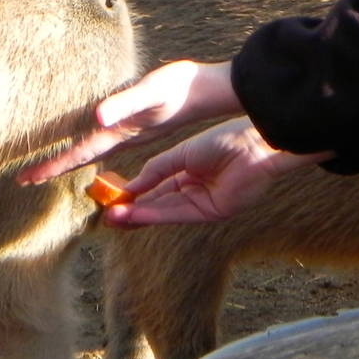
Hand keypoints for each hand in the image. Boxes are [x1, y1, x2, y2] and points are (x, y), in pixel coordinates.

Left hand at [18, 59, 240, 184]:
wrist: (210, 92)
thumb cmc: (181, 88)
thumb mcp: (152, 92)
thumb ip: (124, 104)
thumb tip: (98, 116)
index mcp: (119, 134)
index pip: (77, 154)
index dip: (51, 166)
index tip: (25, 179)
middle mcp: (122, 138)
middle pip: (80, 158)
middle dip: (54, 168)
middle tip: (26, 178)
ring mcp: (130, 133)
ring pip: (92, 152)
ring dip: (70, 159)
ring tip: (50, 165)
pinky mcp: (138, 125)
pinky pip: (105, 142)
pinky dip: (89, 146)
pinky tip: (89, 139)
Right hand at [100, 117, 328, 226]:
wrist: (250, 144)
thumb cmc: (222, 141)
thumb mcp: (181, 153)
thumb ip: (157, 169)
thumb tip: (133, 185)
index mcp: (188, 175)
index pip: (156, 190)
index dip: (135, 196)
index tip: (113, 199)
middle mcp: (194, 192)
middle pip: (158, 205)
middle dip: (133, 212)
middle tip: (107, 216)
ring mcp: (203, 203)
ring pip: (165, 212)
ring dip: (139, 216)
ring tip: (114, 218)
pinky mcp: (211, 212)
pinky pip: (178, 214)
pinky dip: (156, 214)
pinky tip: (136, 214)